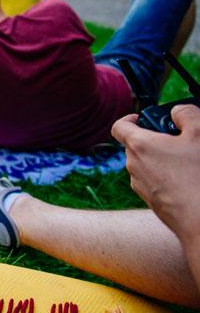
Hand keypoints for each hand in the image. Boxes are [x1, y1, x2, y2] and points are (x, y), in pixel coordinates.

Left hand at [111, 105, 199, 241]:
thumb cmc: (197, 175)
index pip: (119, 126)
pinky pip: (153, 181)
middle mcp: (133, 165)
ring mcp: (140, 185)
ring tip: (187, 161)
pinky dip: (165, 176)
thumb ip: (186, 114)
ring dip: (161, 158)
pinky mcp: (151, 200)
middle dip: (154, 138)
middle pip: (136, 144)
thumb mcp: (199, 134)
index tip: (142, 117)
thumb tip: (177, 111)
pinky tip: (187, 179)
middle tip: (178, 139)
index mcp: (139, 145)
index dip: (129, 118)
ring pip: (145, 164)